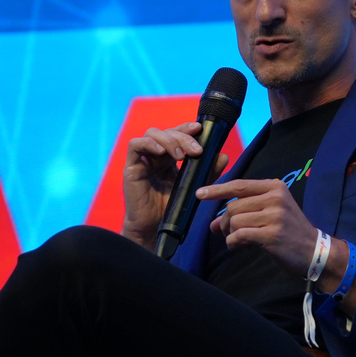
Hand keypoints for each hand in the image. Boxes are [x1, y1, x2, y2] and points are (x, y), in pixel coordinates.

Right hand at [122, 123, 230, 247]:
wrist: (154, 228)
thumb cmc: (172, 208)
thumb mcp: (194, 187)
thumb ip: (208, 172)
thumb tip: (223, 156)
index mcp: (169, 157)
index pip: (177, 134)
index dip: (187, 128)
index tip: (200, 129)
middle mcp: (156, 155)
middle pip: (167, 132)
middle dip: (183, 137)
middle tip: (197, 151)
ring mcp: (143, 159)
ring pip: (152, 134)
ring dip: (169, 140)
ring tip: (181, 156)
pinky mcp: (132, 167)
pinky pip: (135, 145)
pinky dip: (149, 143)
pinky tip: (161, 152)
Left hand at [197, 178, 321, 276]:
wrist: (314, 251)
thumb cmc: (290, 232)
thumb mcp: (271, 214)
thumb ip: (244, 213)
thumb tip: (213, 223)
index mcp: (275, 187)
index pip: (239, 185)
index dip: (217, 189)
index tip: (200, 194)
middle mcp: (275, 198)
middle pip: (233, 206)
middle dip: (223, 222)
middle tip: (225, 232)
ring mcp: (275, 216)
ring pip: (234, 221)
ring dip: (229, 233)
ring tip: (237, 240)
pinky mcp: (272, 234)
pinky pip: (239, 235)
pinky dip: (233, 242)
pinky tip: (239, 246)